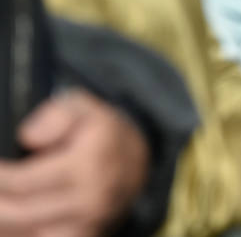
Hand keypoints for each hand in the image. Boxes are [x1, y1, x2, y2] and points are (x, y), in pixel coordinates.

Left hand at [0, 91, 148, 236]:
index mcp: (90, 160)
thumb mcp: (81, 107)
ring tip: (2, 201)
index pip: (23, 181)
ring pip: (30, 232)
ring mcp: (91, 220)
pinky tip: (14, 220)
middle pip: (21, 211)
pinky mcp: (89, 235)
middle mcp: (92, 195)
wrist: (135, 162)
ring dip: (6, 222)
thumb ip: (55, 116)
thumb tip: (28, 137)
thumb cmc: (100, 132)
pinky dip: (25, 232)